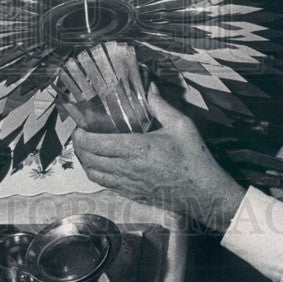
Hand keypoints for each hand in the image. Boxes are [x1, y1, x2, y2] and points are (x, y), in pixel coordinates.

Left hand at [72, 86, 244, 231]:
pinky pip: (106, 185)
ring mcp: (129, 185)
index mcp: (137, 148)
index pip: (95, 144)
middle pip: (89, 160)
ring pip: (94, 175)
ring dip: (85, 162)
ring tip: (87, 149)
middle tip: (80, 134)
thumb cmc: (193, 158)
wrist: (203, 193)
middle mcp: (128, 168)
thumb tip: (149, 86)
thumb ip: (160, 105)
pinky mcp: (133, 195)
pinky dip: (97, 174)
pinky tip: (102, 165)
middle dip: (78, 147)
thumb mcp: (181, 125)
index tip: (79, 126)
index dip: (80, 136)